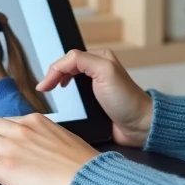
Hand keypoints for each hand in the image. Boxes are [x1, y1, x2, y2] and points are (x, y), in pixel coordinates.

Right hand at [38, 48, 152, 147]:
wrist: (139, 127)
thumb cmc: (126, 100)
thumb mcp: (104, 71)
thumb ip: (80, 61)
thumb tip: (56, 68)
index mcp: (99, 58)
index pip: (68, 58)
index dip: (54, 70)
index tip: (44, 86)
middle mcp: (96, 70)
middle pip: (66, 69)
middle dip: (54, 77)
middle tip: (44, 90)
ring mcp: (94, 88)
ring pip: (68, 84)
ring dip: (58, 89)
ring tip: (49, 97)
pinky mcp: (93, 104)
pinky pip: (74, 100)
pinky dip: (65, 103)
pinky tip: (62, 106)